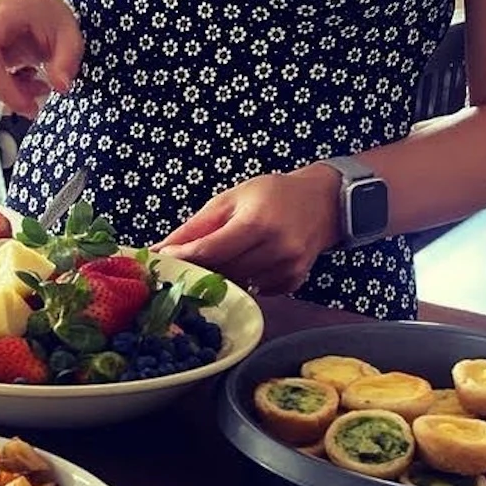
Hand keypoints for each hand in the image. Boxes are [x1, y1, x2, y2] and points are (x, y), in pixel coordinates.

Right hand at [0, 0, 83, 116]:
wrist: (33, 7)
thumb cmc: (49, 17)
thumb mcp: (69, 35)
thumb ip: (67, 61)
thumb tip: (61, 86)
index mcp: (2, 9)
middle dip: (10, 92)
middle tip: (34, 106)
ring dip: (9, 88)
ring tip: (34, 81)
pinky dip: (1, 83)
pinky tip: (20, 76)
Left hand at [155, 166, 343, 297]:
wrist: (324, 202)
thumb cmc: (272, 195)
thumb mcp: (231, 199)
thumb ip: (196, 226)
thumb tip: (161, 249)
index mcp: (257, 222)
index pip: (211, 250)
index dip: (184, 257)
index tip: (165, 258)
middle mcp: (276, 248)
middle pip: (223, 271)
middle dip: (201, 267)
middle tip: (188, 261)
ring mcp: (288, 267)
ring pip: (238, 283)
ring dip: (223, 275)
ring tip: (222, 257)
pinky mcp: (295, 280)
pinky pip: (258, 290)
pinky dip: (246, 281)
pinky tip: (249, 263)